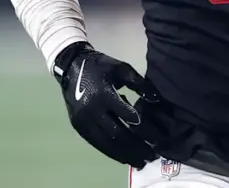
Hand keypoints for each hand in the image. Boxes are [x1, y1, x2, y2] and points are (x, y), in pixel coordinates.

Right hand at [53, 42, 159, 167]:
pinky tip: (123, 158)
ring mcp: (84, 121)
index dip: (144, 128)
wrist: (71, 67)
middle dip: (136, 147)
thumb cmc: (100, 67)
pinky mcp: (79, 127)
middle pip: (117, 134)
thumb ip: (139, 84)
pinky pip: (96, 144)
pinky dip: (111, 152)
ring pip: (106, 143)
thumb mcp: (122, 69)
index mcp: (104, 94)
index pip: (128, 116)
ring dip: (124, 155)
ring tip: (140, 162)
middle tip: (152, 156)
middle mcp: (92, 110)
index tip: (157, 137)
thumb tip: (156, 100)